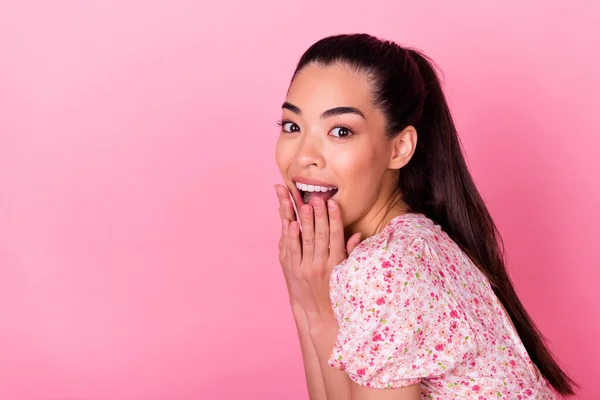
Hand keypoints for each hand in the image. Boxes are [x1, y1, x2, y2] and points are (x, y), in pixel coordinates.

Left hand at [275, 184, 361, 318]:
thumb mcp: (347, 272)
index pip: (336, 235)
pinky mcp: (293, 271)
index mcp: (336, 263)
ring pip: (306, 239)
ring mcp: (306, 268)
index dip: (334, 218)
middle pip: (320, 234)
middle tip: (317, 197)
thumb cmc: (335, 290)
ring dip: (305, 220)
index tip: (333, 203)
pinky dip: (291, 236)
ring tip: (304, 204)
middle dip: (319, 214)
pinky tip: (291, 223)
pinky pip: (292, 250)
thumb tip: (357, 235)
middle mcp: (321, 265)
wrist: (319, 314)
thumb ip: (350, 252)